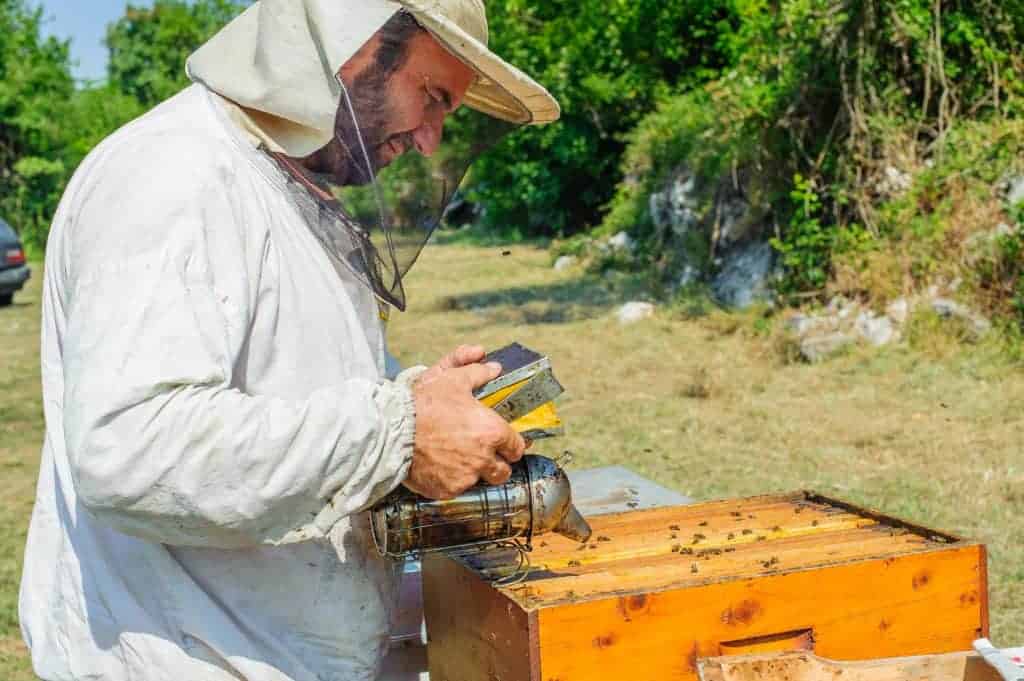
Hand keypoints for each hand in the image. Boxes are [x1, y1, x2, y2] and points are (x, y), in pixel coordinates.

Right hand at [404, 345, 526, 499]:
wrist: (393, 431)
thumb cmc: (425, 404)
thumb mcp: (453, 380)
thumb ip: (478, 373)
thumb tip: (493, 368)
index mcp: (492, 432)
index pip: (517, 447)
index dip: (511, 445)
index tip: (503, 443)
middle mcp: (483, 458)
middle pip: (503, 471)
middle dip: (497, 464)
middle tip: (483, 454)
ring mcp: (465, 478)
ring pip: (480, 481)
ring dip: (475, 473)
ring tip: (458, 459)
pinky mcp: (447, 490)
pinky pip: (457, 489)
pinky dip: (452, 480)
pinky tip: (441, 466)